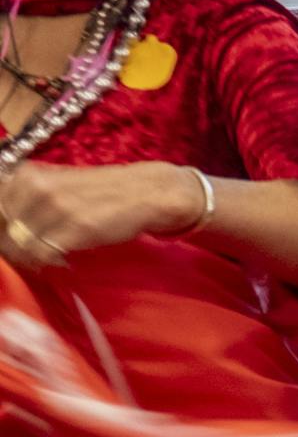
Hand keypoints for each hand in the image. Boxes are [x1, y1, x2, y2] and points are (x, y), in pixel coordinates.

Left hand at [0, 161, 203, 269]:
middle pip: (3, 227)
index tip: (12, 239)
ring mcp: (56, 208)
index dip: (3, 228)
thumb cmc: (102, 191)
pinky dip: (47, 262)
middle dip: (10, 245)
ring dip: (28, 256)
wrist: (145, 193)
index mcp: (29, 175)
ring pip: (20, 243)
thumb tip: (6, 223)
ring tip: (45, 258)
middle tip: (28, 254)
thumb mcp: (58, 183)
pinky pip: (43, 254)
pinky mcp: (75, 228)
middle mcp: (37, 188)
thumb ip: (29, 197)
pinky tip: (62, 259)